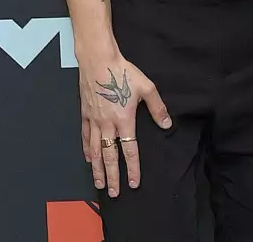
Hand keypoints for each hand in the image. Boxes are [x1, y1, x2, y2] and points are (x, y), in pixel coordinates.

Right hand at [79, 51, 171, 196]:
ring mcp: (95, 120)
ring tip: (98, 183)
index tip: (133, 182)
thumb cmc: (122, 72)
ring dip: (97, 169)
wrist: (98, 60)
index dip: (132, 168)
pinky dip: (87, 149)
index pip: (130, 150)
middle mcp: (108, 124)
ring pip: (96, 150)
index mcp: (124, 119)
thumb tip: (167, 124)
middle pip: (110, 156)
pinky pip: (85, 136)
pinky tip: (88, 158)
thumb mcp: (146, 87)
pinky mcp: (85, 114)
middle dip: (112, 176)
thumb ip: (157, 108)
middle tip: (114, 192)